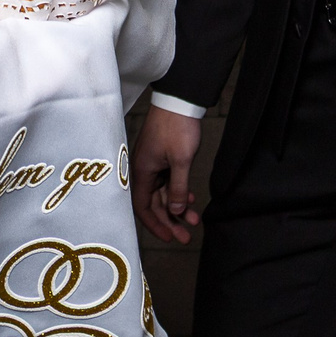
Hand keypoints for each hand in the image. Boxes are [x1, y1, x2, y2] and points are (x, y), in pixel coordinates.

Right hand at [130, 105, 203, 243]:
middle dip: (170, 221)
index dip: (155, 224)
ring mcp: (153, 163)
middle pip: (154, 203)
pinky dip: (178, 192)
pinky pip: (168, 181)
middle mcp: (144, 169)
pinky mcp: (162, 157)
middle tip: (186, 236)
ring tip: (193, 220)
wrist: (180, 99)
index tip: (170, 237)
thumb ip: (177, 188)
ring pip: (163, 193)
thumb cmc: (177, 126)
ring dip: (176, 207)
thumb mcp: (181, 161)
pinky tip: (190, 200)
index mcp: (142, 171)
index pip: (143, 207)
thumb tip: (174, 210)